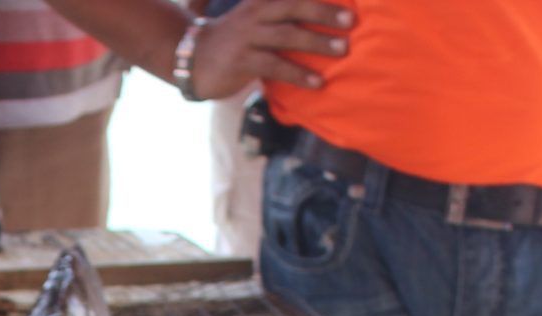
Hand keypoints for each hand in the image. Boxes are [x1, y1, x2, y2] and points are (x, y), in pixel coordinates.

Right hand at [178, 0, 352, 99]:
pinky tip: (318, 82)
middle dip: (324, 13)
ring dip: (317, 43)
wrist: (191, 59)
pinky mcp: (241, 62)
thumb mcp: (254, 20)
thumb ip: (280, 17)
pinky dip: (299, 74)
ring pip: (287, 36)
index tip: (348, 0)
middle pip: (294, 8)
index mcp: (260, 2)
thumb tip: (318, 21)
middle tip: (351, 21)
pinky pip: (275, 66)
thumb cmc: (232, 42)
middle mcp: (254, 14)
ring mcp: (247, 37)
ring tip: (343, 50)